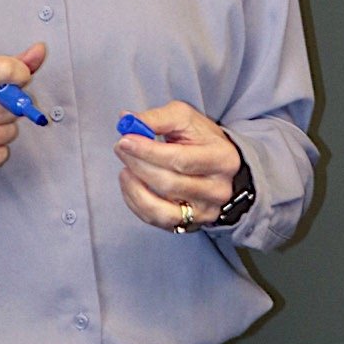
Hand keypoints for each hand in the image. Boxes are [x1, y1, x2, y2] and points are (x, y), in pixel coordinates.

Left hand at [115, 103, 240, 231]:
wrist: (218, 164)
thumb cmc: (200, 138)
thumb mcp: (184, 118)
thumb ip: (158, 118)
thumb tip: (127, 120)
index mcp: (222, 158)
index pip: (180, 160)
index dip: (148, 151)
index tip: (125, 141)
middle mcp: (218, 190)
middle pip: (169, 184)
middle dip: (138, 165)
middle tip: (121, 148)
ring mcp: (205, 211)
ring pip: (160, 208)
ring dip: (134, 188)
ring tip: (126, 169)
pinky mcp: (190, 225)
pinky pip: (155, 220)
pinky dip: (136, 202)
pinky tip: (131, 184)